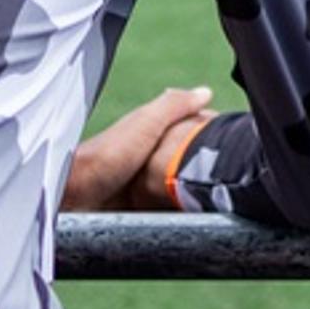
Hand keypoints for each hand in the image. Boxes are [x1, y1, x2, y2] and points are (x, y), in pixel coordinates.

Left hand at [66, 86, 219, 211]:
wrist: (72, 199)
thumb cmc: (105, 157)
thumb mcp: (145, 123)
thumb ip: (173, 105)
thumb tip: (206, 91)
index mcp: (151, 132)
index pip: (190, 128)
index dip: (211, 132)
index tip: (237, 141)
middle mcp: (149, 157)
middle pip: (188, 159)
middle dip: (208, 165)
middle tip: (234, 174)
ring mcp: (144, 184)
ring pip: (180, 185)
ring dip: (196, 191)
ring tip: (222, 198)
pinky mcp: (139, 209)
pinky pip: (168, 209)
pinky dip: (181, 211)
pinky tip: (195, 216)